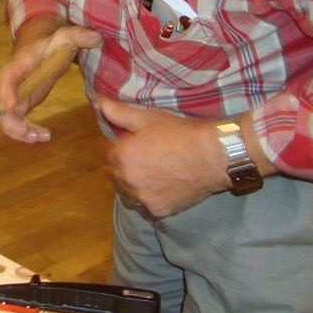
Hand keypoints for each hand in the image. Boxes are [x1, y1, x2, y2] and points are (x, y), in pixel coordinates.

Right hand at [0, 24, 101, 142]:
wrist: (39, 47)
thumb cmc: (50, 43)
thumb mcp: (64, 37)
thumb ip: (78, 35)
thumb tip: (95, 37)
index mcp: (18, 63)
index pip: (6, 76)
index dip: (6, 91)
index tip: (13, 105)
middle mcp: (9, 81)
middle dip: (8, 120)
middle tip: (30, 132)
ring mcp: (11, 95)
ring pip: (1, 117)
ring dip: (17, 132)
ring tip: (41, 137)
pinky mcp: (18, 104)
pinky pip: (13, 122)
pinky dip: (24, 133)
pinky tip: (44, 136)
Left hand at [97, 97, 231, 218]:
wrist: (213, 157)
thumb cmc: (181, 134)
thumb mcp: (149, 118)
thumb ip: (120, 113)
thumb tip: (99, 102)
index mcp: (122, 156)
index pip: (107, 156)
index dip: (119, 150)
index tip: (132, 147)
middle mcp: (128, 179)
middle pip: (115, 176)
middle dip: (124, 168)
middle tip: (145, 160)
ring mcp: (142, 197)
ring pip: (128, 193)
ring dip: (134, 185)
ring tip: (152, 174)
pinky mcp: (158, 210)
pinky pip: (145, 206)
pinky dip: (150, 198)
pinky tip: (163, 187)